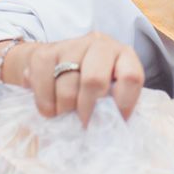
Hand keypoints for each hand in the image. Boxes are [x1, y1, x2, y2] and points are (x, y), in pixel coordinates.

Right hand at [16, 33, 145, 124]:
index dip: (123, 103)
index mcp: (123, 55)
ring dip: (64, 110)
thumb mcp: (109, 91)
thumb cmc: (89, 85)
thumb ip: (113, 105)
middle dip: (86, 110)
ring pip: (66, 87)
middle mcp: (99, 44)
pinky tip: (50, 107)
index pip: (130, 77)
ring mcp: (71, 45)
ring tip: (65, 114)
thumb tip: (109, 129)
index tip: (112, 121)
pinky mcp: (45, 52)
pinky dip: (45, 104)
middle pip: (94, 80)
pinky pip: (42, 85)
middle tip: (83, 123)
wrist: (55, 63)